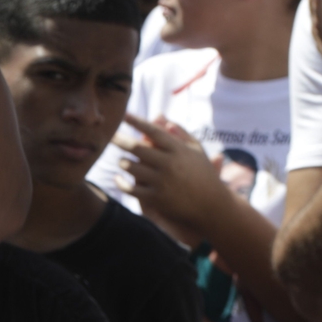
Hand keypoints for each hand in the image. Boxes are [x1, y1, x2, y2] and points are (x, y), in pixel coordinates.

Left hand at [116, 113, 228, 244]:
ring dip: (122, 162)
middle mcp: (169, 164)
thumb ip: (179, 132)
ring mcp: (162, 181)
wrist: (212, 205)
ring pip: (131, 167)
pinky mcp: (156, 198)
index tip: (124, 115)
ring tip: (121, 160)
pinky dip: (121, 182)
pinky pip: (131, 189)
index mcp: (179, 150)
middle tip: (110, 136)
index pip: (154, 132)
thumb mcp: (196, 150)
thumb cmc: (203, 174)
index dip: (137, 122)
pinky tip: (118, 178)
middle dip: (120, 140)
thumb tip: (160, 116)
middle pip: (137, 148)